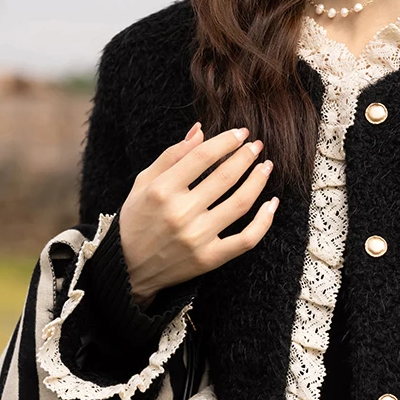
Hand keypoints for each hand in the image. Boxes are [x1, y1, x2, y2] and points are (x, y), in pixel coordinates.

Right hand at [118, 123, 277, 303]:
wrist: (129, 268)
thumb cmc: (136, 220)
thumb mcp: (143, 183)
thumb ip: (171, 156)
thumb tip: (200, 131)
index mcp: (162, 190)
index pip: (203, 157)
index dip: (226, 141)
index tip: (241, 133)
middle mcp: (180, 213)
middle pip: (225, 177)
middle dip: (246, 156)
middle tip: (256, 146)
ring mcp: (197, 238)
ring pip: (240, 204)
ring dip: (258, 181)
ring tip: (265, 167)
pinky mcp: (209, 259)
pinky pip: (246, 239)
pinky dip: (264, 221)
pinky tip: (271, 203)